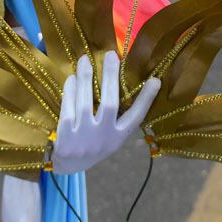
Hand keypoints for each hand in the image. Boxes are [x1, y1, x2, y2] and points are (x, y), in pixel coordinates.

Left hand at [52, 52, 160, 174]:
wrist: (67, 166)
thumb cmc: (92, 142)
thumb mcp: (108, 135)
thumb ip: (115, 115)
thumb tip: (119, 80)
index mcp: (118, 137)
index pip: (136, 117)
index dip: (146, 99)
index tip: (155, 80)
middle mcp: (104, 138)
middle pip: (110, 104)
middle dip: (111, 78)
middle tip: (111, 55)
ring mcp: (84, 139)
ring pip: (86, 104)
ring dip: (86, 79)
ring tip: (85, 59)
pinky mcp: (66, 137)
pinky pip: (68, 109)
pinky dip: (70, 92)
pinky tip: (72, 78)